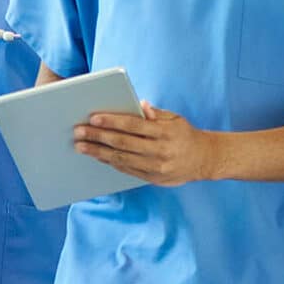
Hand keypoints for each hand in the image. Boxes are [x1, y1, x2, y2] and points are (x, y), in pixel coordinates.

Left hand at [74, 101, 223, 186]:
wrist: (204, 159)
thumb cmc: (184, 134)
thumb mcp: (174, 119)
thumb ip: (155, 113)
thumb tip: (139, 104)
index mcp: (165, 133)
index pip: (134, 125)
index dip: (112, 121)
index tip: (93, 118)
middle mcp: (160, 151)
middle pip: (123, 143)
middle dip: (98, 137)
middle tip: (78, 132)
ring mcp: (156, 167)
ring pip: (122, 159)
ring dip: (98, 152)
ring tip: (81, 146)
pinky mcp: (153, 178)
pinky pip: (127, 170)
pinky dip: (110, 162)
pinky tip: (97, 156)